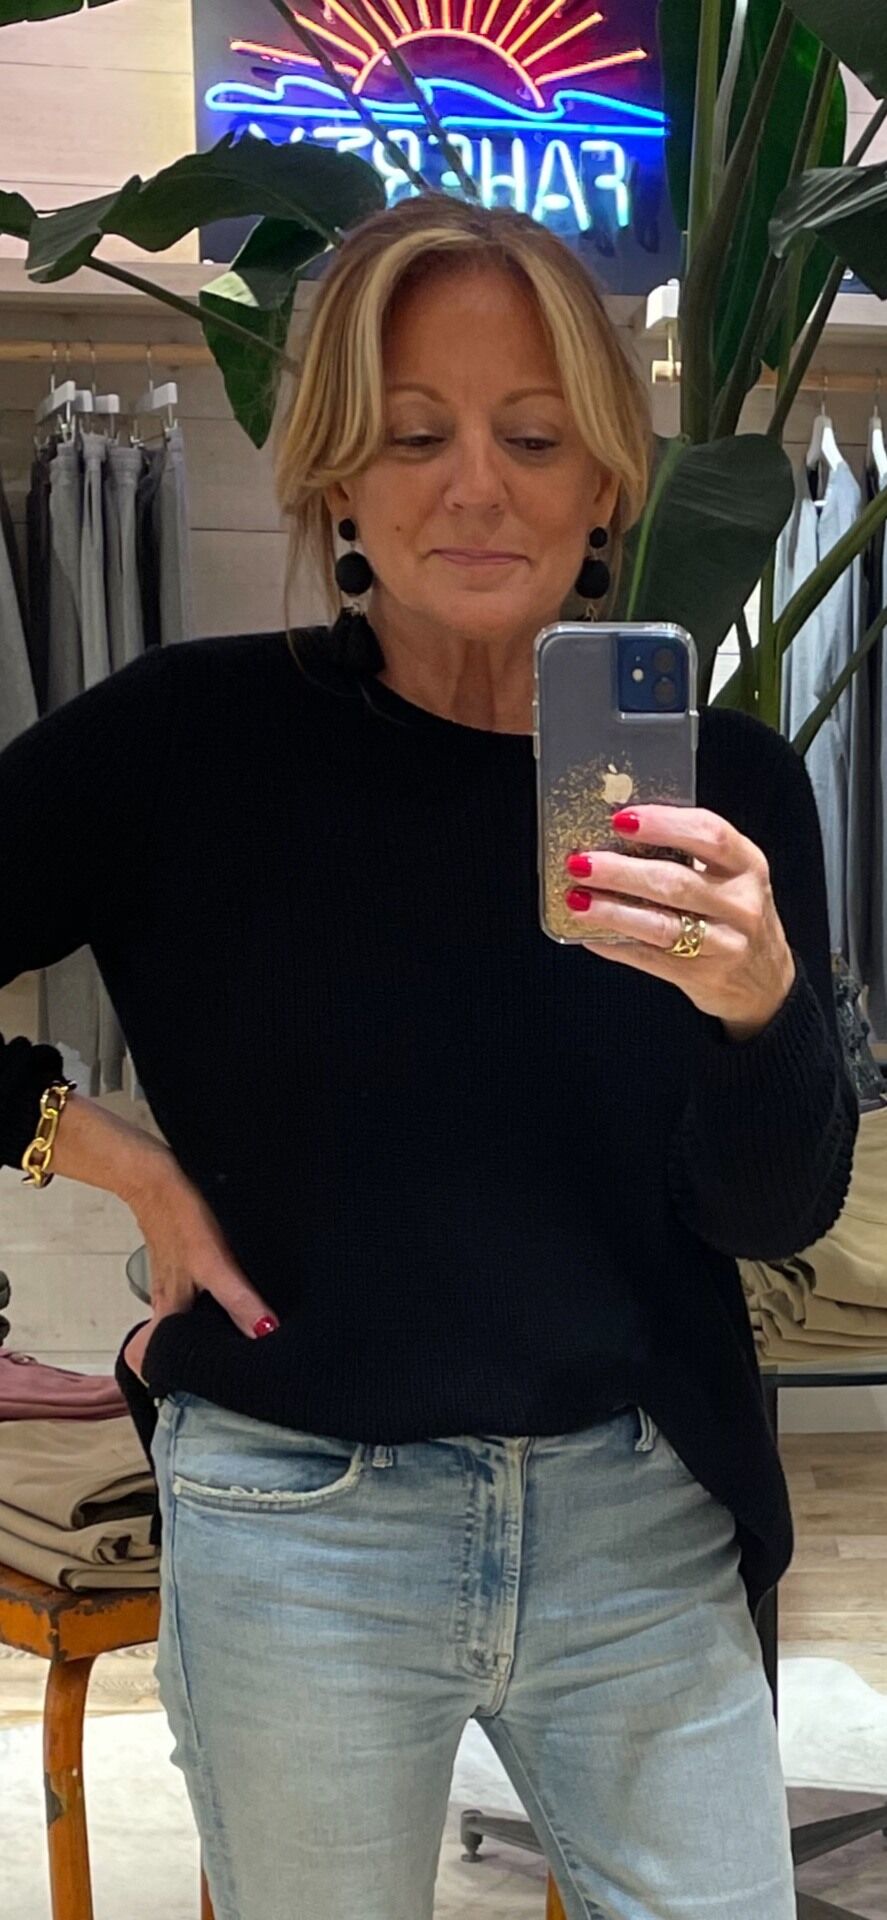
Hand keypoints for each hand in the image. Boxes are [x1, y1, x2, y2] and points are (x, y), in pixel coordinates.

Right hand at [122, 1167, 278, 1385]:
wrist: (156, 1175)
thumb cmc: (180, 1218)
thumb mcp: (212, 1264)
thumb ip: (237, 1300)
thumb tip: (266, 1335)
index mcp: (169, 1313)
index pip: (163, 1364)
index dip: (180, 1383)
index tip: (215, 1397)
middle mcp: (170, 1304)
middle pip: (187, 1344)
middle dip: (213, 1359)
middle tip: (251, 1372)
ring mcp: (177, 1283)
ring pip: (196, 1319)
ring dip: (222, 1329)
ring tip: (258, 1341)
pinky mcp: (187, 1263)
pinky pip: (204, 1293)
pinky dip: (222, 1302)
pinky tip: (248, 1296)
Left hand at [563, 805, 796, 1040]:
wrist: (765, 982)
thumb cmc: (736, 916)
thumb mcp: (731, 878)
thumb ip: (689, 856)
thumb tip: (618, 835)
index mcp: (747, 866)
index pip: (709, 834)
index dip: (663, 824)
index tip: (621, 819)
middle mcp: (740, 903)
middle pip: (675, 881)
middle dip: (622, 870)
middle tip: (583, 862)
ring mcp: (724, 944)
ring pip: (660, 924)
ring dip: (612, 910)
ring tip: (578, 899)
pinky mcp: (701, 976)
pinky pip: (650, 959)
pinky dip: (615, 945)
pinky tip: (589, 935)